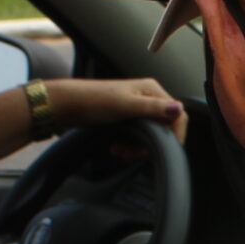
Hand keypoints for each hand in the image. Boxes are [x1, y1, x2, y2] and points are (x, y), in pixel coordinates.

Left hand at [42, 76, 186, 138]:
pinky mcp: (125, 119)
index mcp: (151, 90)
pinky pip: (137, 137)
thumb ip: (152, 108)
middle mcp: (146, 98)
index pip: (177, 113)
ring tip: (121, 151)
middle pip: (164, 127)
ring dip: (138, 148)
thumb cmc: (93, 101)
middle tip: (134, 153)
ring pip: (150, 135)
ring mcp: (136, 109)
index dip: (175, 133)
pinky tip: (117, 148)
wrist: (66, 105)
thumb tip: (178, 108)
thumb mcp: (125, 105)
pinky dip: (129, 146)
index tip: (167, 148)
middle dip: (152, 143)